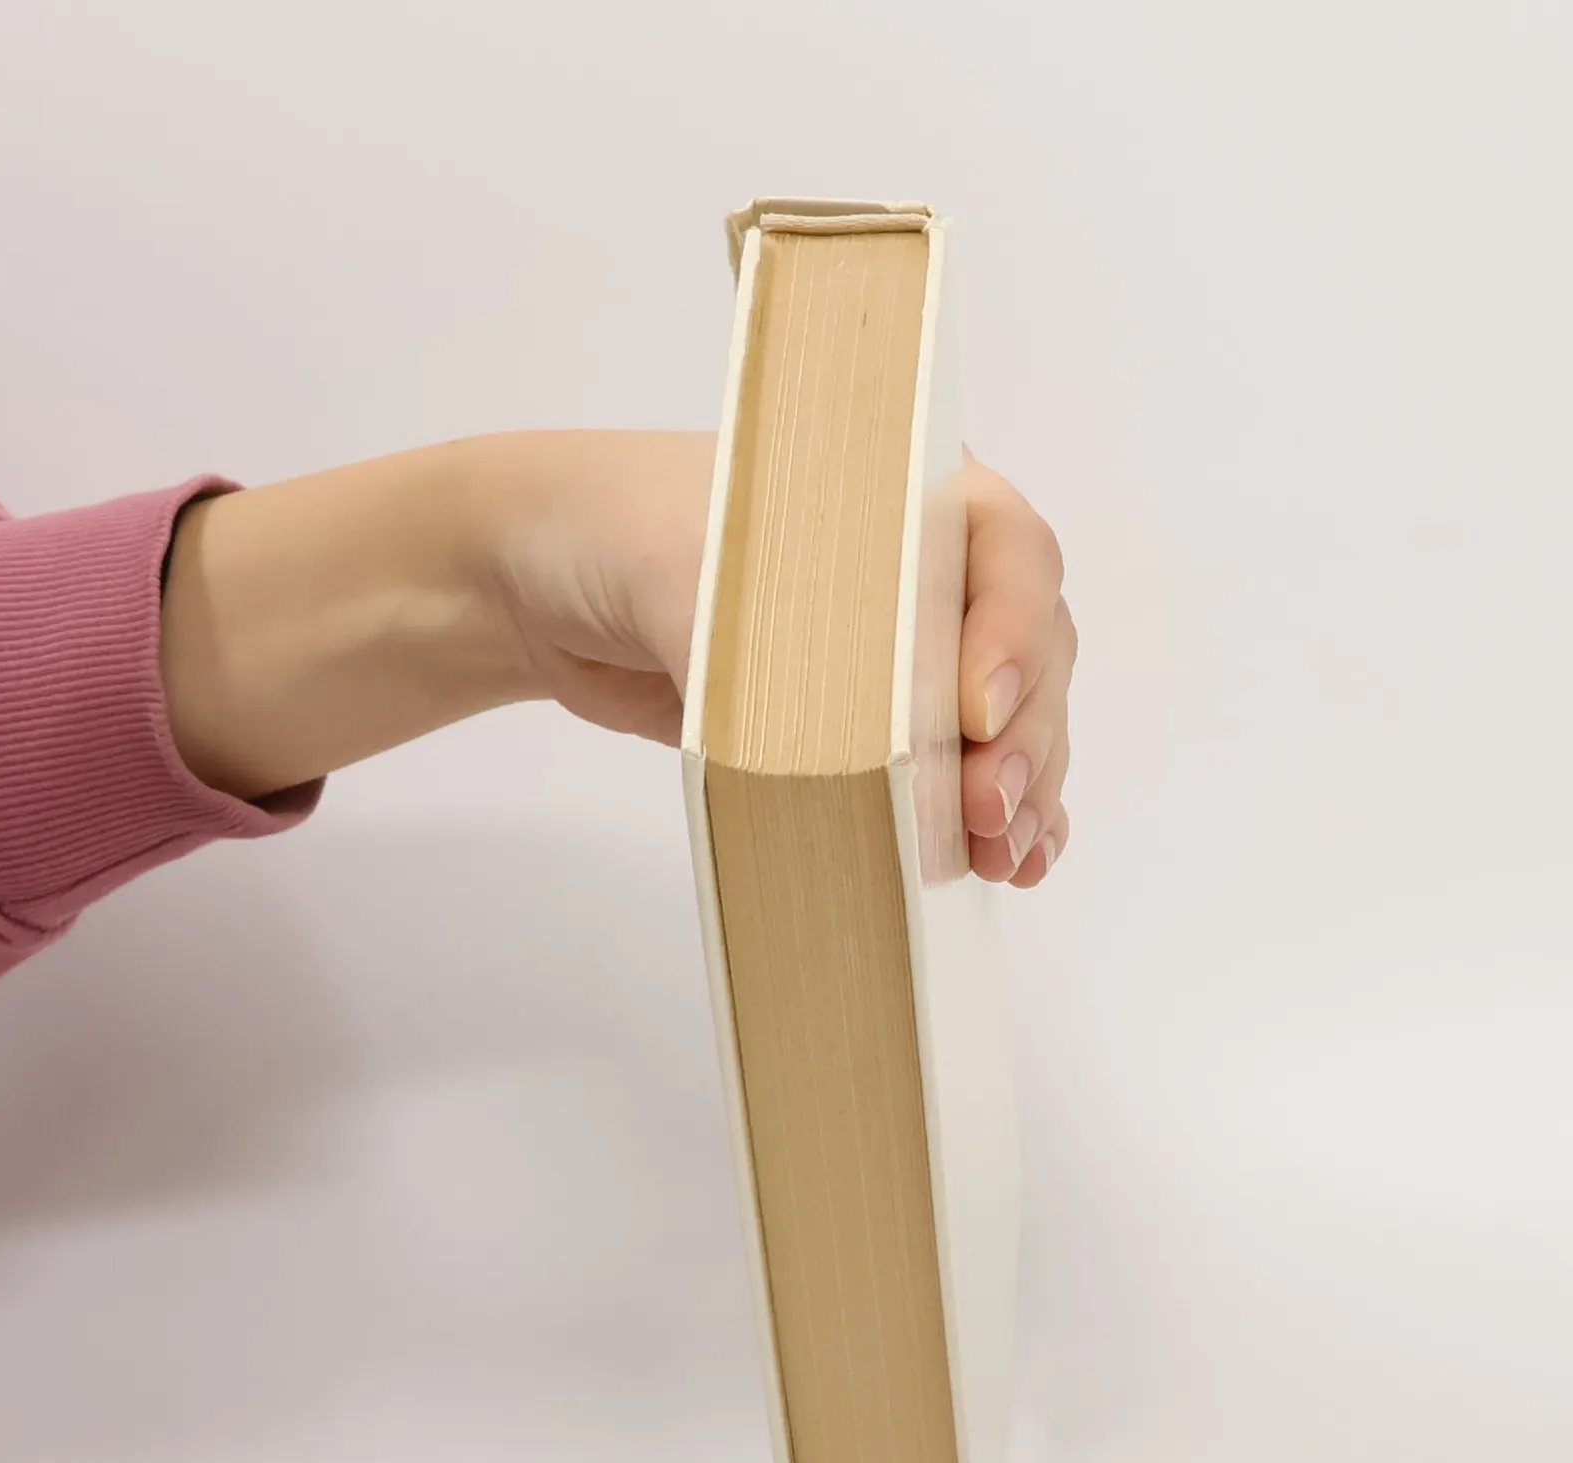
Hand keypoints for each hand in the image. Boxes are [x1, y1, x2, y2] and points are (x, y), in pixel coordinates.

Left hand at [473, 432, 1076, 884]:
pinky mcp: (873, 727)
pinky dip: (993, 817)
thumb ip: (792, 670)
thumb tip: (871, 772)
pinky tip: (1011, 861)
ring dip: (1020, 792)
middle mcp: (930, 569)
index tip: (977, 713)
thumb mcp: (707, 587)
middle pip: (1029, 656)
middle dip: (1023, 741)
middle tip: (989, 811)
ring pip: (1009, 725)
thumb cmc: (626, 534)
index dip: (1012, 638)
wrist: (543, 579)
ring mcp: (906, 653)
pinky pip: (959, 772)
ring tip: (1005, 853)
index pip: (1010, 559)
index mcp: (913, 491)